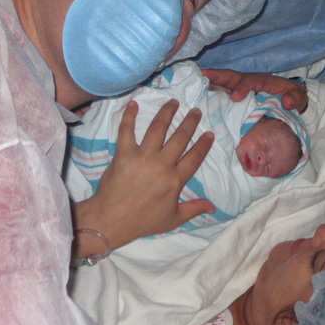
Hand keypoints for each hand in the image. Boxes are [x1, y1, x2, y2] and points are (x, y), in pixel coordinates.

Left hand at [71, 99, 214, 255]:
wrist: (110, 220)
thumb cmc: (142, 222)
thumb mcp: (172, 220)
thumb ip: (194, 210)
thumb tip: (213, 207)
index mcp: (175, 180)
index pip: (194, 157)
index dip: (203, 144)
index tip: (209, 133)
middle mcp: (161, 165)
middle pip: (180, 138)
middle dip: (190, 122)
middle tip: (195, 111)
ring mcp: (142, 157)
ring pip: (158, 128)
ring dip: (167, 113)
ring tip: (173, 102)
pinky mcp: (123, 154)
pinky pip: (126, 130)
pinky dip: (129, 116)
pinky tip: (133, 103)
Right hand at [201, 68, 308, 111]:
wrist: (288, 101)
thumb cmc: (291, 97)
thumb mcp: (299, 97)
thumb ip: (296, 98)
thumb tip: (287, 102)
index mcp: (260, 80)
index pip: (249, 81)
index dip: (241, 87)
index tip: (235, 98)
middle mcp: (246, 82)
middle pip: (229, 77)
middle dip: (216, 75)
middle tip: (201, 75)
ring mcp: (237, 90)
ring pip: (221, 84)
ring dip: (207, 84)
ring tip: (191, 84)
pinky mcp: (233, 99)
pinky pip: (219, 96)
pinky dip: (208, 96)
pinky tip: (196, 100)